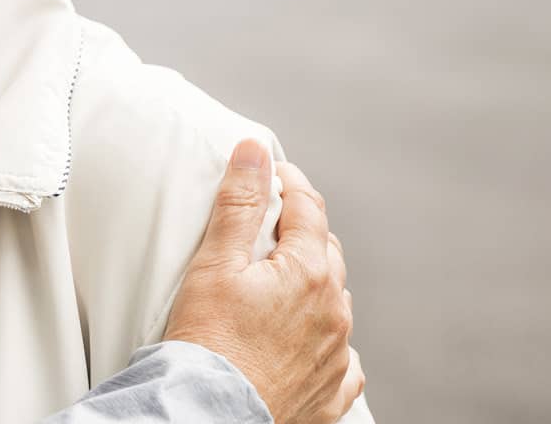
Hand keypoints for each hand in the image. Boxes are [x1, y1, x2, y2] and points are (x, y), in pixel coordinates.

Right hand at [164, 140, 362, 423]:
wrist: (210, 413)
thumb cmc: (208, 342)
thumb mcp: (215, 263)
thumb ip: (239, 204)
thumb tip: (254, 152)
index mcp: (311, 273)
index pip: (309, 209)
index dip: (289, 183)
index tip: (272, 173)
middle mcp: (334, 312)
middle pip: (326, 252)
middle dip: (301, 233)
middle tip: (267, 228)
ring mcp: (337, 354)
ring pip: (335, 303)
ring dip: (313, 285)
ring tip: (277, 284)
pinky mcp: (331, 392)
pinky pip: (342, 359)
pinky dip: (326, 342)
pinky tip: (305, 341)